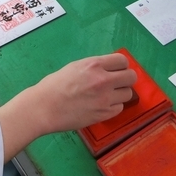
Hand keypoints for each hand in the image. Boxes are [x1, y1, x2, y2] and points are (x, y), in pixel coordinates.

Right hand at [0, 53, 136, 161]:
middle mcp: (103, 80)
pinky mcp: (104, 114)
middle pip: (131, 77)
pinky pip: (119, 108)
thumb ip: (94, 67)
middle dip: (126, 79)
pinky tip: (101, 106)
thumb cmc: (54, 85)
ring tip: (107, 96)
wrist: (44, 107)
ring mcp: (105, 98)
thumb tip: (108, 69)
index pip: (122, 61)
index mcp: (94, 65)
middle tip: (117, 83)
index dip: (121, 65)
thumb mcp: (75, 67)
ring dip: (120, 94)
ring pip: (128, 94)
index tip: (116, 70)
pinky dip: (113, 107)